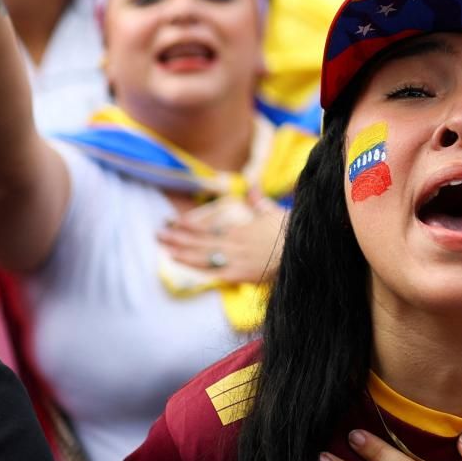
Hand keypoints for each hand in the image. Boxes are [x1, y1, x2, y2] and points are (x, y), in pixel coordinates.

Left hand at [158, 196, 286, 282]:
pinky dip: (197, 268)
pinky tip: (182, 265)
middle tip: (157, 234)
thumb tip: (252, 185)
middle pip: (199, 241)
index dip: (189, 225)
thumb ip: (259, 201)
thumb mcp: (275, 213)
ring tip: (164, 247)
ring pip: (202, 256)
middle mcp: (234, 244)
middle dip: (177, 237)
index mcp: (240, 229)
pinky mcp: (241, 275)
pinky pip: (214, 273)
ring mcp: (236, 260)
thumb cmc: (291, 233)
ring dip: (181, 251)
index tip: (173, 221)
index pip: (208, 227)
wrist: (303, 251)